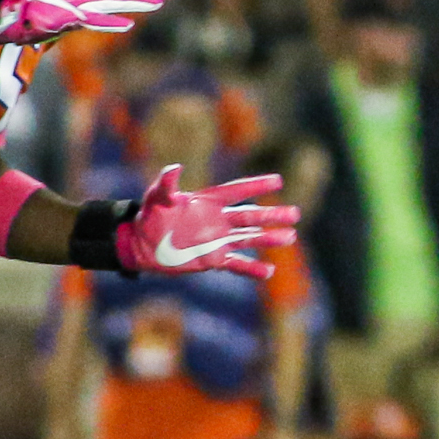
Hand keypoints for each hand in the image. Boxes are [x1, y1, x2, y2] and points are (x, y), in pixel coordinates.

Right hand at [0, 0, 174, 43]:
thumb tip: (94, 18)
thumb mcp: (61, 15)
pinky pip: (92, 22)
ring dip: (135, 2)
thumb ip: (79, 17)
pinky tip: (128, 26)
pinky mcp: (66, 18)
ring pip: (112, 3)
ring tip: (159, 1)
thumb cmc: (29, 15)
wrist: (4, 14)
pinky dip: (109, 24)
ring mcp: (75, 6)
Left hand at [115, 165, 299, 277]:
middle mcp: (218, 220)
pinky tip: (269, 271)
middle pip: (250, 216)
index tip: (278, 181)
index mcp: (207, 202)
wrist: (142, 245)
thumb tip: (174, 167)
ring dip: (269, 238)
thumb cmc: (148, 217)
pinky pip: (237, 264)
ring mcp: (217, 240)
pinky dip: (252, 268)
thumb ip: (166, 184)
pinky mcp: (213, 259)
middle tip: (295, 213)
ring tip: (291, 237)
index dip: (257, 186)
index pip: (237, 191)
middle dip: (272, 215)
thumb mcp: (156, 199)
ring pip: (249, 238)